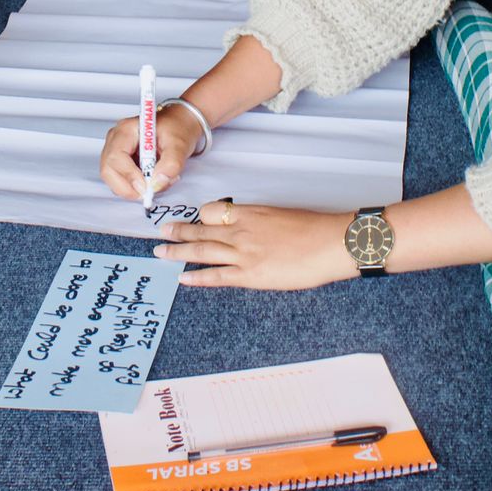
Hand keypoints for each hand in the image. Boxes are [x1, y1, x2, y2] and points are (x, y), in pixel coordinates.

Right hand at [100, 104, 205, 200]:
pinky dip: (135, 187)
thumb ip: (171, 164)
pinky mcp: (121, 162)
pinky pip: (120, 180)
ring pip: (112, 178)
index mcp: (126, 129)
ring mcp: (116, 150)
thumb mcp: (179, 144)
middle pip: (108, 170)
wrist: (179, 124)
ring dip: (133, 188)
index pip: (116, 156)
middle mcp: (116, 139)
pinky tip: (151, 179)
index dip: (129, 175)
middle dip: (127, 187)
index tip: (146, 187)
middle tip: (148, 193)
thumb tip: (158, 182)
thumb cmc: (177, 127)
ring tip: (156, 181)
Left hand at [155, 199, 354, 289]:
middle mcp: (241, 231)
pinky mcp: (250, 275)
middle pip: (200, 230)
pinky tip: (183, 279)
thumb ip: (261, 222)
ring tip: (162, 252)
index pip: (213, 211)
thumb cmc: (314, 228)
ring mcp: (243, 253)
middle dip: (179, 232)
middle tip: (162, 232)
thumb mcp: (281, 214)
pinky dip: (197, 278)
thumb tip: (254, 230)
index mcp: (250, 213)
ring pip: (201, 251)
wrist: (330, 243)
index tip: (194, 221)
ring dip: (179, 252)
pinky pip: (217, 276)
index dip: (201, 217)